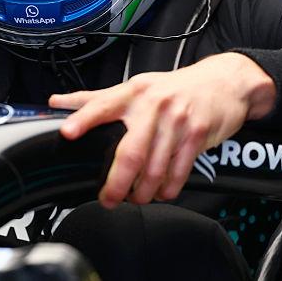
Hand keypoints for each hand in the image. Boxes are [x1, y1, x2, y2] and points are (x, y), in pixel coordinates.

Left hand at [49, 52, 275, 208]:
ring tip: (137, 198)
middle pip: (131, 151)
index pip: (102, 104)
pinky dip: (169, 188)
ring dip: (144, 191)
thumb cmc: (174, 87)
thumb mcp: (136, 85)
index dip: (83, 119)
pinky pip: (179, 170)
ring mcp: (177, 120)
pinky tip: (162, 193)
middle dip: (118, 181)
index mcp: (133, 92)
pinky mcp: (198, 134)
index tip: (67, 133)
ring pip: (155, 167)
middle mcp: (154, 104)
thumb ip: (95, 98)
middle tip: (109, 198)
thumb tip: (57, 103)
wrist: (224, 81)